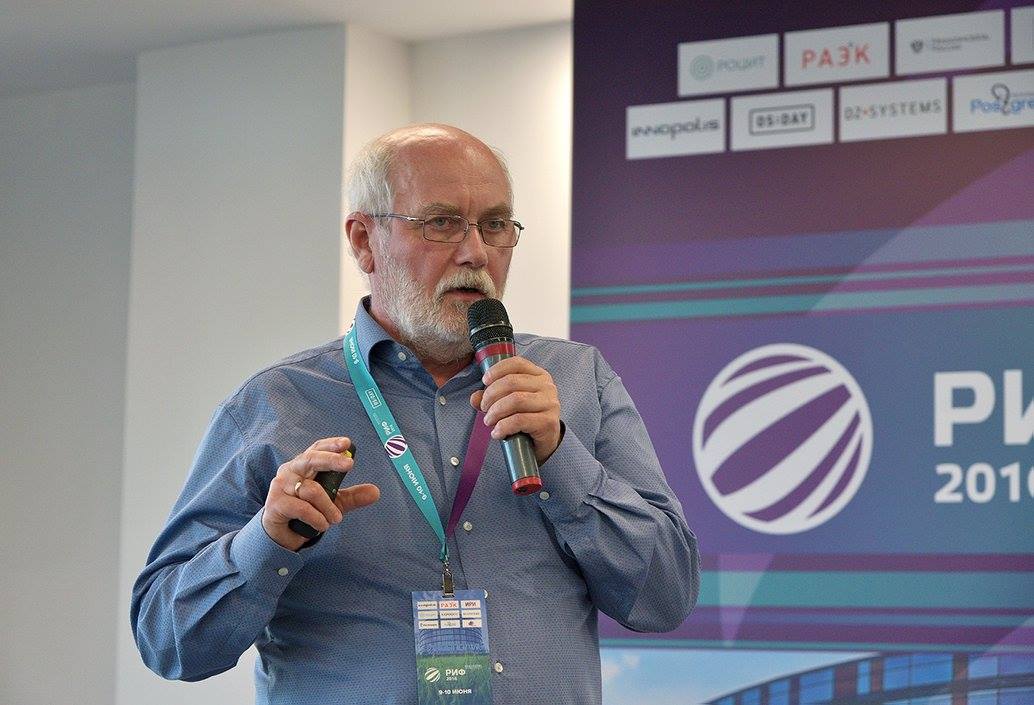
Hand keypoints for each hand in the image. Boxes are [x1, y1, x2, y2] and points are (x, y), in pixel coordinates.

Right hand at [261, 436, 379, 550]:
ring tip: (336, 519)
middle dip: (330, 460)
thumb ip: (352, 497)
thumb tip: (376, 492)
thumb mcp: (333, 504)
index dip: (331, 445)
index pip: (316, 449)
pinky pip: (301, 508)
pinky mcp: (275, 504)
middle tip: (349, 464)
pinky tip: (322, 525)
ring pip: (311, 490)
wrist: (281, 536)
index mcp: (303, 466)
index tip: (347, 443)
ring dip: (328, 507)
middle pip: (311, 459)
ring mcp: (280, 486)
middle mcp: (290, 471)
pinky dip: (316, 517)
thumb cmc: (306, 512)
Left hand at [470, 357, 561, 464]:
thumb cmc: (527, 417)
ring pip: (515, 400)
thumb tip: (474, 397)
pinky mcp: (548, 421)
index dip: (497, 370)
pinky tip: (497, 433)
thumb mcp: (509, 403)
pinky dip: (503, 427)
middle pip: (512, 382)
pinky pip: (519, 420)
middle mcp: (547, 386)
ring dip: (496, 411)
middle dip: (491, 395)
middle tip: (483, 407)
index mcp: (538, 375)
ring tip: (488, 421)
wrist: (545, 440)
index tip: (484, 381)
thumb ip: (492, 397)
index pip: (517, 363)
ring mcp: (549, 403)